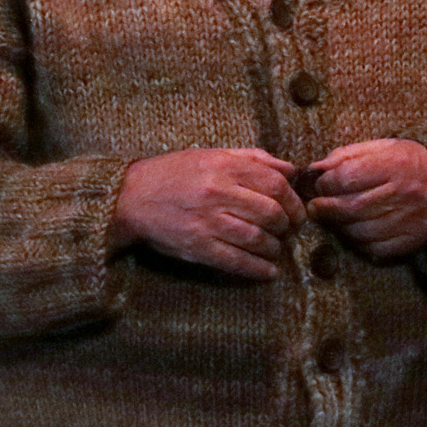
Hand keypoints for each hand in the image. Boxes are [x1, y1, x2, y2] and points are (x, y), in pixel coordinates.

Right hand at [111, 148, 304, 280]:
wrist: (130, 197)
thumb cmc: (175, 173)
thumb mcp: (213, 155)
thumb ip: (253, 158)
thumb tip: (292, 169)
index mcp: (225, 167)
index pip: (275, 183)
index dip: (293, 201)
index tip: (296, 212)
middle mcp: (218, 192)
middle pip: (271, 213)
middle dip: (287, 226)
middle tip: (288, 232)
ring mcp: (208, 221)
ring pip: (257, 238)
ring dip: (274, 247)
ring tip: (275, 249)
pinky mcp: (197, 246)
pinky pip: (236, 261)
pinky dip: (258, 269)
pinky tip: (269, 271)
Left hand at [307, 139, 426, 262]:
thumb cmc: (411, 163)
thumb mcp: (384, 148)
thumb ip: (348, 155)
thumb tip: (315, 169)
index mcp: (395, 164)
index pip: (346, 177)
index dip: (325, 183)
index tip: (321, 184)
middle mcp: (403, 193)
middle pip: (350, 207)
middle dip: (325, 209)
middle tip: (316, 207)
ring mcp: (409, 220)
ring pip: (359, 231)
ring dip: (339, 227)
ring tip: (335, 219)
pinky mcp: (411, 240)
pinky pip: (374, 248)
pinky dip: (358, 242)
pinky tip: (356, 231)